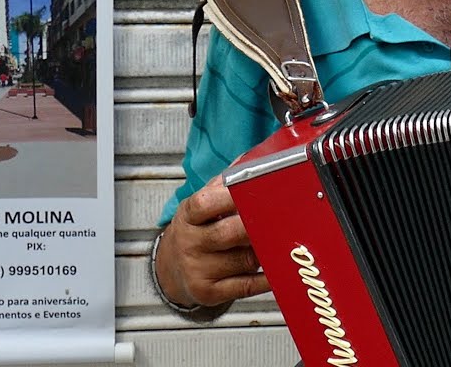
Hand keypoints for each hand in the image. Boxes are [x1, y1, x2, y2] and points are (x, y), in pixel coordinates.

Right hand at [155, 174, 268, 308]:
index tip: (251, 190)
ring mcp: (197, 270)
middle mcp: (189, 243)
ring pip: (243, 260)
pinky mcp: (209, 292)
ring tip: (279, 241)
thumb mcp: (201, 206)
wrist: (171, 269)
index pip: (204, 203)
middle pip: (227, 233)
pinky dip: (265, 279)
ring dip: (265, 251)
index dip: (228, 196)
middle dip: (254, 227)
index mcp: (188, 216)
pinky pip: (245, 286)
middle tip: (278, 219)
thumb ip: (224, 184)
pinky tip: (276, 269)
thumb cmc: (195, 230)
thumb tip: (251, 159)